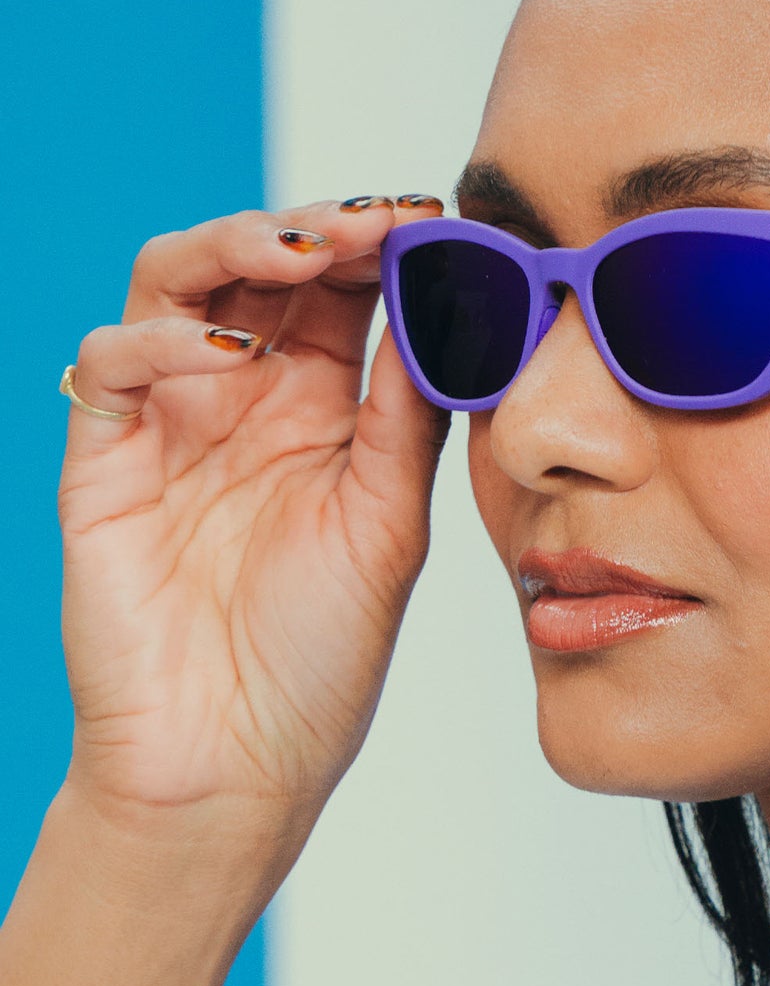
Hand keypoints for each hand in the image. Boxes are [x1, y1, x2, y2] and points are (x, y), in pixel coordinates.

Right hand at [55, 195, 450, 839]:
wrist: (237, 769)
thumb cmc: (319, 658)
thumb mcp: (387, 522)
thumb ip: (405, 417)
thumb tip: (450, 303)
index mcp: (317, 410)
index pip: (338, 292)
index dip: (378, 245)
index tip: (433, 216)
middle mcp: (241, 402)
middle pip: (258, 266)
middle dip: (315, 227)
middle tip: (373, 219)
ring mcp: (168, 424)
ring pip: (175, 285)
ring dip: (234, 247)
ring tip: (301, 251)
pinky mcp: (104, 465)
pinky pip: (110, 367)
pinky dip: (162, 342)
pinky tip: (231, 356)